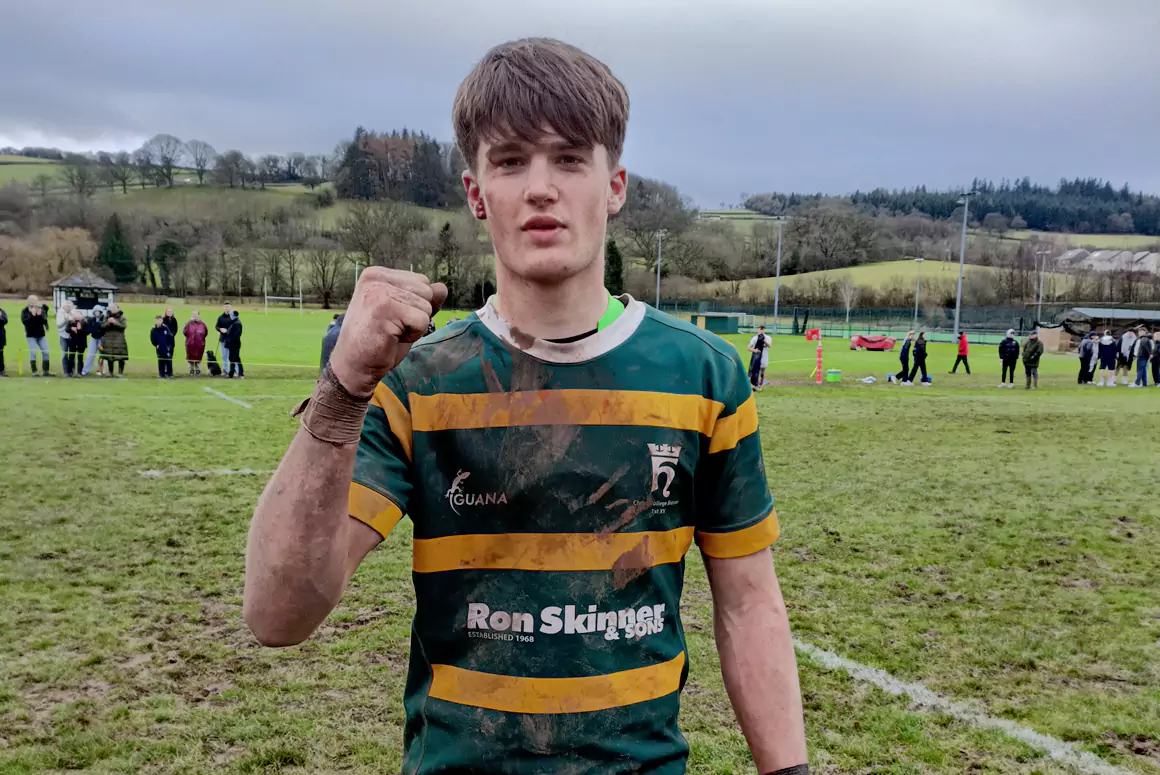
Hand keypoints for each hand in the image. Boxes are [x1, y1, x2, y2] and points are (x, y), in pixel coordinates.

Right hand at [329, 268, 446, 397]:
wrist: (355, 366)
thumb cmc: (379, 341)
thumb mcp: (405, 314)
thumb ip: (423, 299)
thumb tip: (443, 288)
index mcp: (377, 274)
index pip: (422, 281)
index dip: (416, 305)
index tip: (393, 318)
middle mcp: (376, 278)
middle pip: (427, 291)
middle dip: (417, 314)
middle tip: (392, 327)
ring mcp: (378, 292)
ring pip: (426, 306)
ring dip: (414, 326)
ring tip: (391, 332)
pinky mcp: (384, 309)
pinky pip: (422, 320)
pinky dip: (413, 335)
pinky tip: (391, 338)